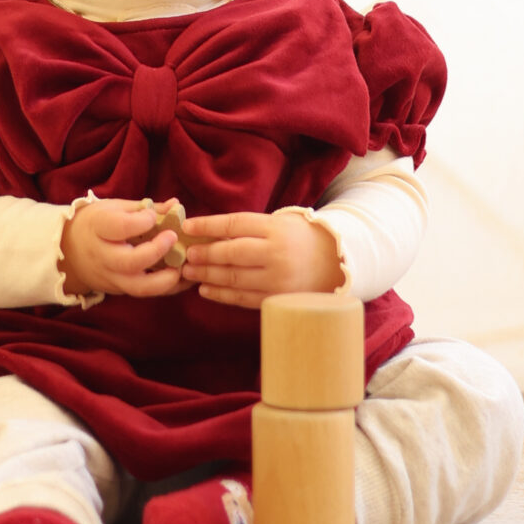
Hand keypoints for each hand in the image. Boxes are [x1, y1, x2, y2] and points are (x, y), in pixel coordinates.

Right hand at [61, 198, 187, 300]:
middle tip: (173, 238)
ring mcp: (110, 277)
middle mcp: (103, 256)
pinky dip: (166, 288)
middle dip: (156, 251)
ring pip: (139, 287)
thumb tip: (176, 205)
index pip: (120, 227)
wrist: (68, 250)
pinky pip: (144, 293)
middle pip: (130, 262)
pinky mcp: (118, 290)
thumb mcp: (115, 208)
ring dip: (166, 280)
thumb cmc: (96, 223)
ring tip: (183, 267)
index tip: (153, 216)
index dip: (142, 221)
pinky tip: (181, 278)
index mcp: (98, 227)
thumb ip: (146, 208)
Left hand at [180, 210, 342, 309]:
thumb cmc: (300, 238)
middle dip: (204, 254)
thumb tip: (208, 233)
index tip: (187, 227)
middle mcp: (276, 253)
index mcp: (276, 228)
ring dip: (208, 275)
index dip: (207, 225)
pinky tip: (206, 289)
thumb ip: (249, 228)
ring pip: (234, 278)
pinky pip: (243, 298)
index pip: (234, 224)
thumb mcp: (279, 223)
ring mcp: (277, 279)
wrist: (336, 262)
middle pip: (231, 253)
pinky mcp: (277, 299)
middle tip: (187, 254)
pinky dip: (222, 294)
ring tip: (190, 272)